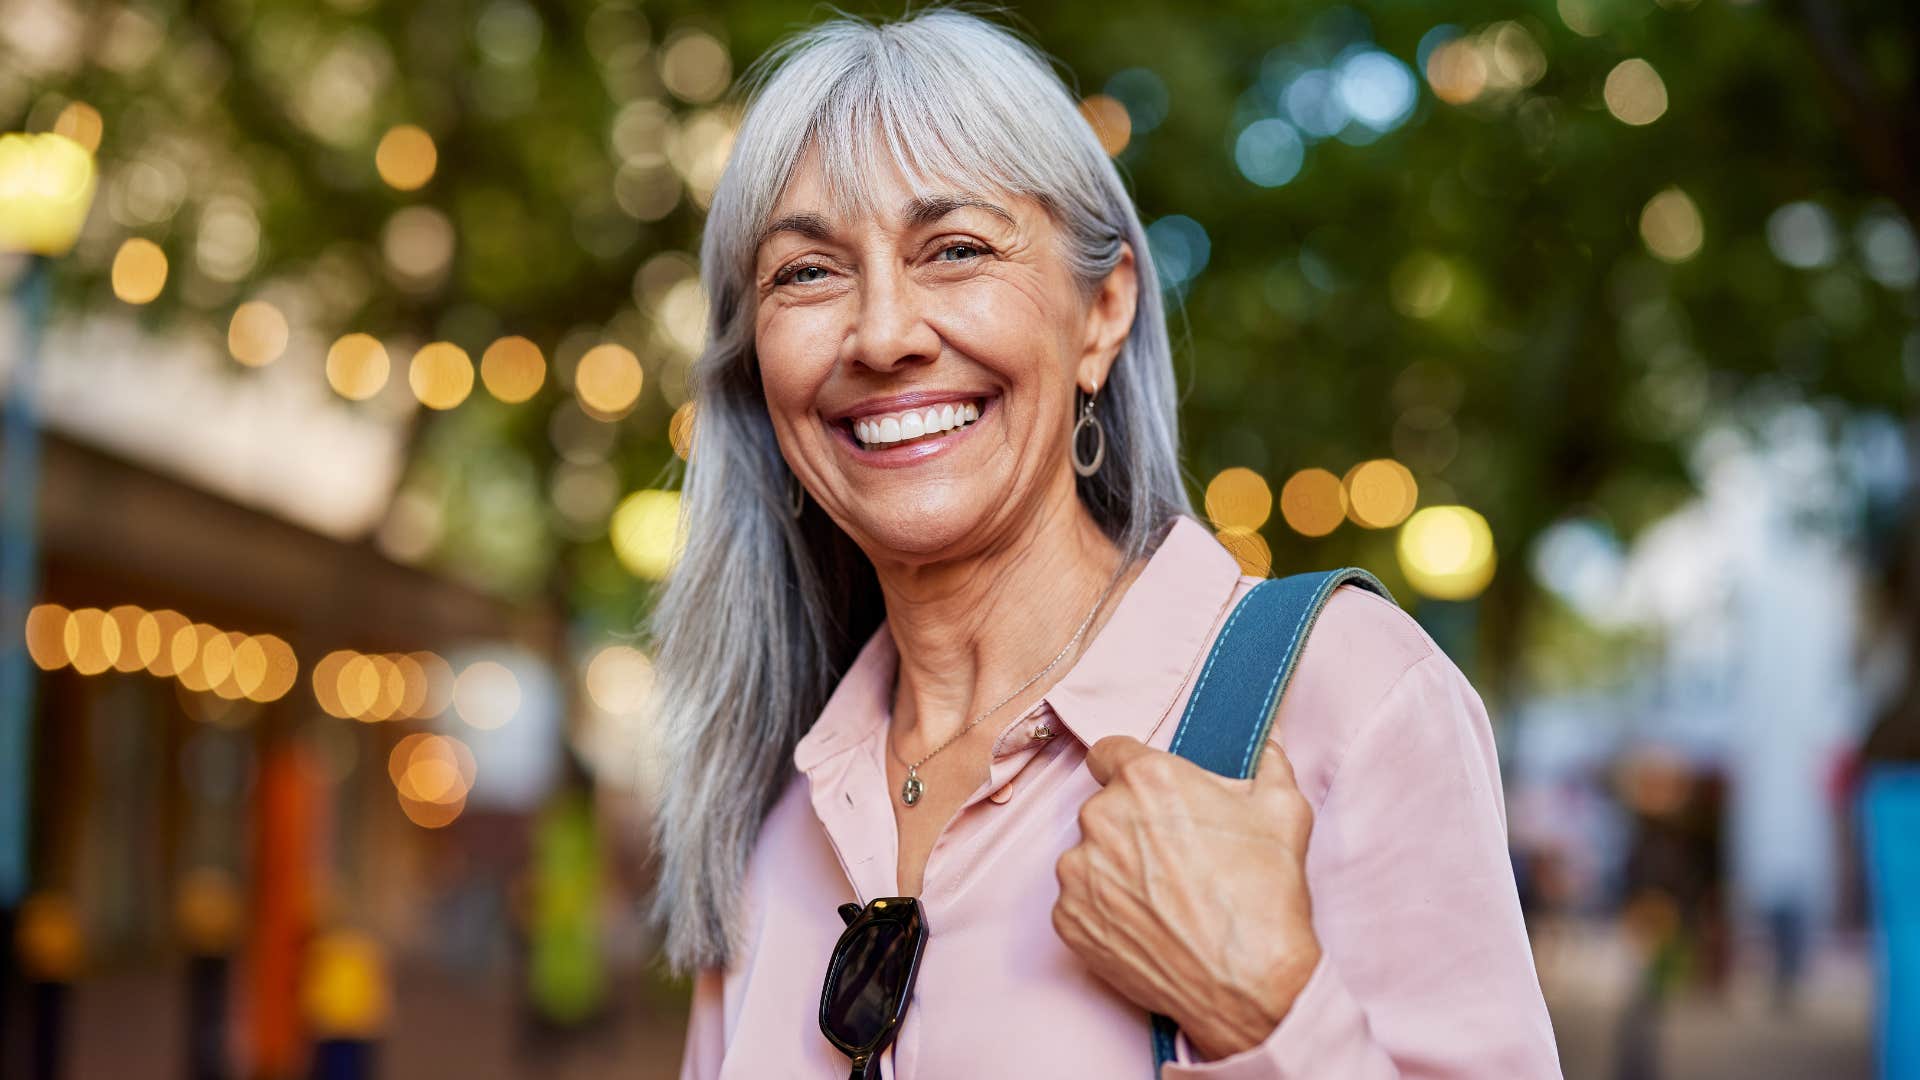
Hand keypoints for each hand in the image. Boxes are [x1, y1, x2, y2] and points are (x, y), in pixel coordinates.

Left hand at [1052, 734, 1320, 1060]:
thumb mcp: (1282, 811)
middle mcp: (1100, 817)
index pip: (1109, 752)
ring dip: (1115, 867)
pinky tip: (1146, 923)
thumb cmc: (1264, 895)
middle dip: (1132, 824)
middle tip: (1173, 855)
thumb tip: (1268, 740)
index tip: (1144, 792)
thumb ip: (1269, 761)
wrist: (1249, 983)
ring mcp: (1078, 871)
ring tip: (1162, 896)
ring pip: (1089, 854)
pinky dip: (1104, 909)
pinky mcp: (1067, 918)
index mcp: (1145, 778)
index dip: (1128, 769)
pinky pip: (1079, 900)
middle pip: (1104, 807)